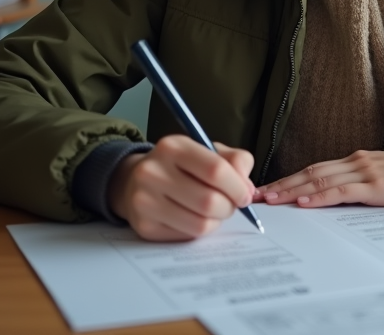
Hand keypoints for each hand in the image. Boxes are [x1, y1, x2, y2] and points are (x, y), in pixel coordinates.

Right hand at [107, 135, 255, 240]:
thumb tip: (247, 189)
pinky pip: (186, 236)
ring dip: (216, 221)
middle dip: (229, 207)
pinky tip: (194, 218)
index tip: (245, 195)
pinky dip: (199, 230)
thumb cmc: (182, 166)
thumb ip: (236, 161)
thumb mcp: (208, 151)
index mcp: (173, 147)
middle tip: (230, 205)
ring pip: (200, 224)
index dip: (237, 187)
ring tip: (214, 212)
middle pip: (209, 201)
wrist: (135, 180)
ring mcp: (144, 201)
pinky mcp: (144, 226)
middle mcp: (153, 172)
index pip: (215, 170)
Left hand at [260, 146, 383, 207]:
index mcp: (357, 160)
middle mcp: (356, 162)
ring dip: (292, 190)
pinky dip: (320, 196)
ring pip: (320, 179)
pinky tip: (304, 201)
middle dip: (282, 184)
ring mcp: (366, 172)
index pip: (315, 168)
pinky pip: (342, 191)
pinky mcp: (377, 186)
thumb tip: (337, 197)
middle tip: (256, 195)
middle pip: (310, 171)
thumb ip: (361, 183)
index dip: (290, 178)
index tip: (268, 188)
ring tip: (271, 199)